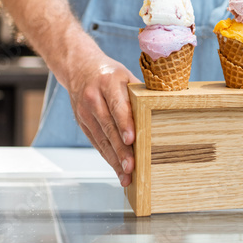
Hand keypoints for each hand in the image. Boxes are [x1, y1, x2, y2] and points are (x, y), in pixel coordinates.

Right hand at [65, 52, 139, 185]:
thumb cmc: (109, 73)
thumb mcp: (126, 76)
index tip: (131, 139)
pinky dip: (107, 157)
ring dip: (113, 159)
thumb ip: (140, 94)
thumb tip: (163, 109)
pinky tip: (117, 169)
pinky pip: (96, 142)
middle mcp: (93, 98)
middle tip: (130, 166)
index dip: (124, 123)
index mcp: (108, 83)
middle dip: (120, 149)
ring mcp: (85, 112)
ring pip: (101, 138)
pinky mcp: (82, 123)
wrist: (79, 68)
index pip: (117, 106)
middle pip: (108, 127)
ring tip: (125, 175)